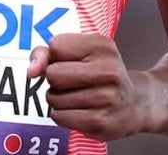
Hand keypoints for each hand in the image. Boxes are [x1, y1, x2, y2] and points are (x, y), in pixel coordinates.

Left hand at [28, 33, 149, 141]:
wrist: (135, 103)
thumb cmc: (100, 73)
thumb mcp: (81, 52)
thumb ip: (48, 52)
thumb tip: (31, 70)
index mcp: (102, 46)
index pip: (55, 46)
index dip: (55, 56)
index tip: (69, 61)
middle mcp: (108, 71)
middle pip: (53, 73)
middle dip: (55, 78)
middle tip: (73, 81)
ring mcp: (106, 98)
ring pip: (53, 96)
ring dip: (58, 98)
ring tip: (79, 96)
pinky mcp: (99, 122)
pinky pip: (58, 116)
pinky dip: (62, 114)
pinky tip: (79, 110)